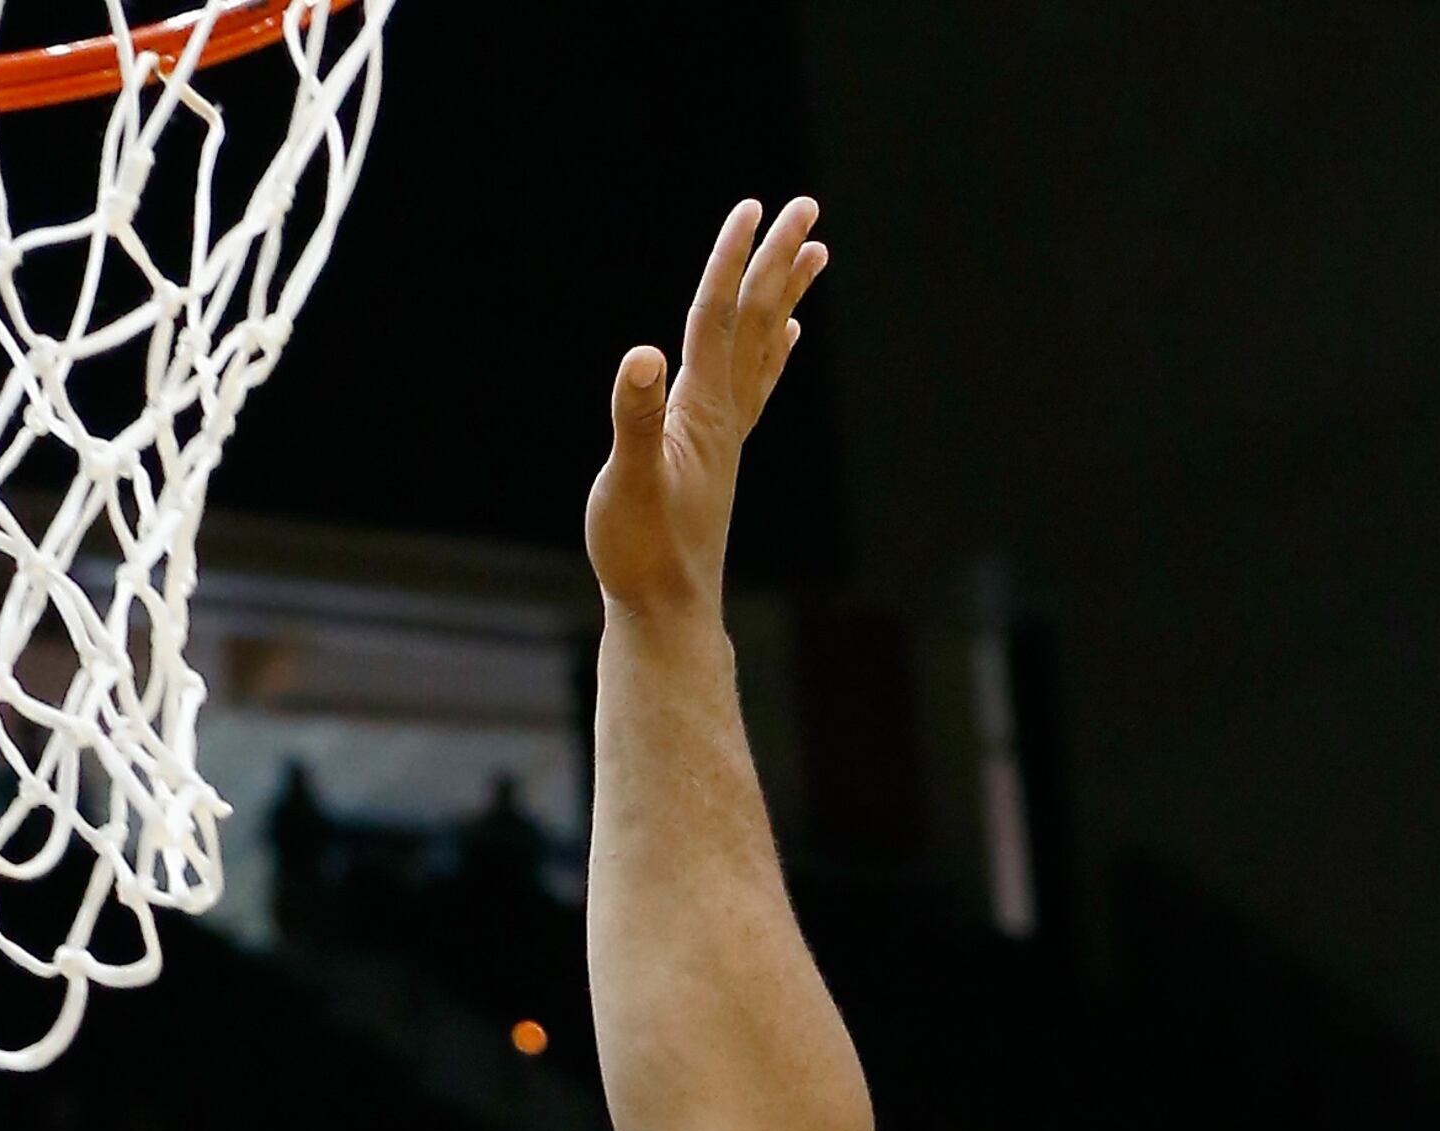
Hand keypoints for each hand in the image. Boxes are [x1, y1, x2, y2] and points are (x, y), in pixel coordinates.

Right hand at [586, 194, 826, 620]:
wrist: (666, 614)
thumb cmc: (640, 553)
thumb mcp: (625, 482)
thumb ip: (635, 418)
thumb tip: (643, 356)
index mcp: (699, 409)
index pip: (717, 317)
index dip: (731, 260)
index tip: (753, 207)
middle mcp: (723, 414)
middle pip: (756, 321)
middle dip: (778, 260)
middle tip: (805, 207)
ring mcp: (727, 436)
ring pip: (765, 348)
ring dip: (787, 297)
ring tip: (813, 254)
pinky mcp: (721, 458)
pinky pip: (757, 386)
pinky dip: (774, 352)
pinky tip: (788, 335)